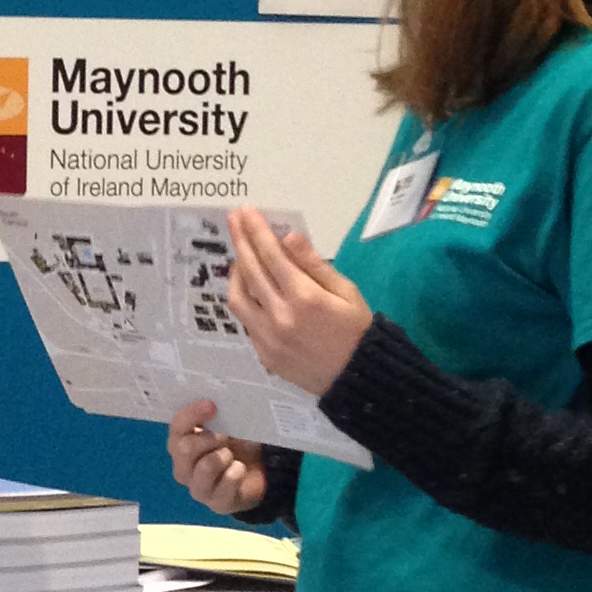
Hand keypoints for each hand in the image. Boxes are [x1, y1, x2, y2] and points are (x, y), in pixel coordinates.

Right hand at [168, 399, 270, 517]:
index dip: (192, 415)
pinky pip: (225, 483)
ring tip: (233, 456)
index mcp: (181, 444)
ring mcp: (198, 488)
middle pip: (185, 449)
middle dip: (209, 438)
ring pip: (205, 467)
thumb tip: (216, 400)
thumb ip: (217, 414)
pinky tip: (240, 470)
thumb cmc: (237, 445)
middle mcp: (183, 468)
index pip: (177, 427)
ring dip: (223, 456)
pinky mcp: (216, 503)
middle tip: (225, 435)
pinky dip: (237, 472)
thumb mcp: (227, 425)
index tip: (212, 405)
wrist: (259, 474)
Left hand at [222, 210, 372, 397]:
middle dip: (241, 241)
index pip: (271, 256)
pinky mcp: (263, 354)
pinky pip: (245, 320)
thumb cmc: (357, 329)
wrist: (358, 378)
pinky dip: (244, 299)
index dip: (256, 231)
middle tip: (233, 219)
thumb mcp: (345, 292)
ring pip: (238, 298)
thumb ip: (314, 265)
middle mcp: (280, 317)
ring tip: (240, 255)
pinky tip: (249, 287)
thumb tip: (288, 237)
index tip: (246, 212)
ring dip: (236, 272)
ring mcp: (267, 338)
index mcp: (304, 298)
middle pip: (250, 271)